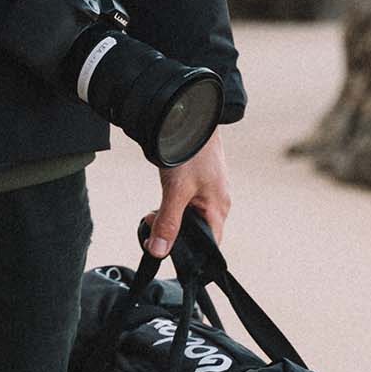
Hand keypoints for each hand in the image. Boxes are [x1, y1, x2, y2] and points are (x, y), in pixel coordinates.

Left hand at [142, 129, 229, 257]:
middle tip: (152, 225)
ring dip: (170, 218)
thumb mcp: (177, 191)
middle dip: (174, 232)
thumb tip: (159, 251)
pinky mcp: (199, 181)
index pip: (209, 246)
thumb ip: (168, 222)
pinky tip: (161, 200)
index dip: (189, 253)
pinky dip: (172, 205)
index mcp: (218, 209)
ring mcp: (209, 191)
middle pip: (197, 232)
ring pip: (189, 217)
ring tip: (153, 213)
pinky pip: (187, 203)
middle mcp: (217, 202)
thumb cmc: (192, 151)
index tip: (164, 250)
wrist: (192, 117)